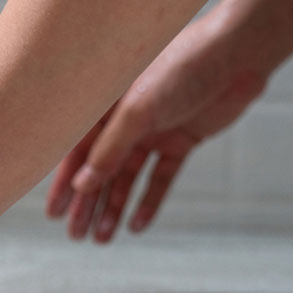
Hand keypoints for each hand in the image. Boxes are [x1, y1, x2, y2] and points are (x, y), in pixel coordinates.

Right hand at [46, 10, 267, 241]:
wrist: (238, 54)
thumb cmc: (182, 68)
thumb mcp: (138, 111)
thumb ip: (109, 150)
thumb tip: (82, 185)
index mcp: (106, 106)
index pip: (77, 151)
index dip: (64, 183)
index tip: (53, 213)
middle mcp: (126, 120)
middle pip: (100, 170)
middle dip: (87, 204)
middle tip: (75, 235)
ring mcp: (153, 132)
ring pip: (127, 178)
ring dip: (114, 207)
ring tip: (102, 238)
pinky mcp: (180, 141)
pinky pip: (159, 177)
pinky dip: (149, 201)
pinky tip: (137, 226)